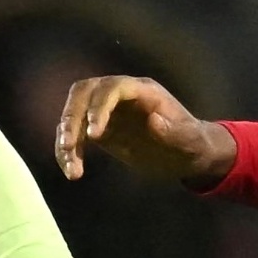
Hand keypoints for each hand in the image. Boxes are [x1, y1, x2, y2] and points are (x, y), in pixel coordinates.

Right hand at [55, 75, 236, 187]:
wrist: (186, 154)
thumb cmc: (191, 143)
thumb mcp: (189, 141)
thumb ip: (174, 131)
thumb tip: (153, 121)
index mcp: (143, 91)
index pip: (113, 87)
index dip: (99, 106)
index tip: (94, 135)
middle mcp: (120, 95)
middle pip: (85, 92)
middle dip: (72, 117)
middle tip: (70, 146)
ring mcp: (107, 110)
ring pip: (74, 112)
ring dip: (66, 137)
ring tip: (71, 167)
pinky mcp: (100, 129)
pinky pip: (76, 133)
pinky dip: (69, 150)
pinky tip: (72, 171)